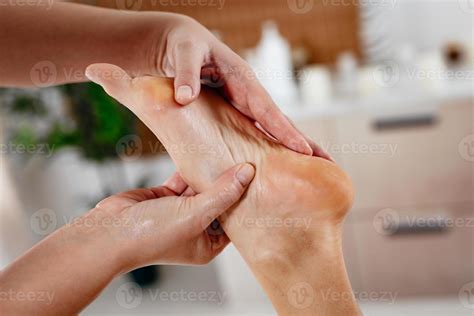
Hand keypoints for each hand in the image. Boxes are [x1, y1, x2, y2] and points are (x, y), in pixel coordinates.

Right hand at [87, 163, 254, 269]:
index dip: (245, 199)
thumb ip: (222, 192)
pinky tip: (199, 152)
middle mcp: (195, 229)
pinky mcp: (165, 197)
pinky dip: (188, 168)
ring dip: (208, 172)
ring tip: (225, 150)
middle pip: (218, 201)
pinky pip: (182, 180)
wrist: (109, 232)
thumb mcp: (195, 214)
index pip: (234, 219)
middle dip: (228, 182)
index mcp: (207, 244)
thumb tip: (247, 173)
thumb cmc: (151, 235)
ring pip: (200, 187)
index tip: (258, 177)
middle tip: (245, 158)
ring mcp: (179, 212)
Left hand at [148, 15, 314, 155]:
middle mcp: (248, 94)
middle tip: (327, 164)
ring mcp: (243, 104)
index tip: (304, 150)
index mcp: (243, 79)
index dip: (285, 131)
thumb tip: (185, 98)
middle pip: (279, 122)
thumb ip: (186, 74)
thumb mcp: (185, 54)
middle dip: (302, 142)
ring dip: (288, 148)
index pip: (267, 109)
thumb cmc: (185, 45)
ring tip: (311, 170)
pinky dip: (266, 148)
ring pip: (270, 129)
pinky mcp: (233, 112)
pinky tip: (273, 166)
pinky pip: (253, 132)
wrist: (179, 44)